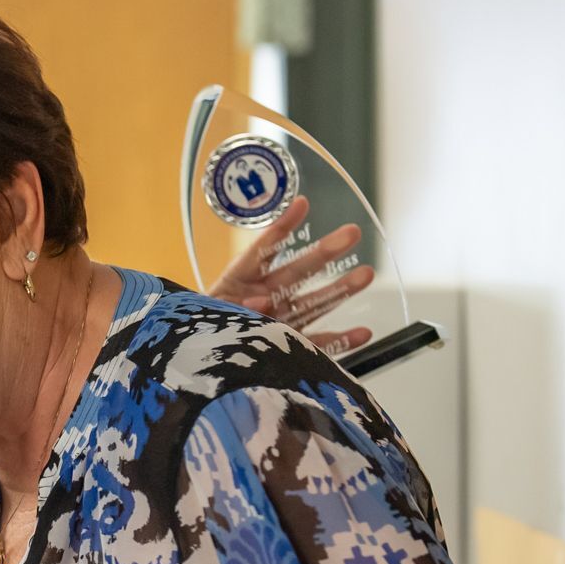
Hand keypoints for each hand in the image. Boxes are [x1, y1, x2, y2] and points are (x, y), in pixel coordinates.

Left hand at [206, 196, 375, 354]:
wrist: (197, 359)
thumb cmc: (199, 329)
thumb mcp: (205, 313)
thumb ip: (230, 306)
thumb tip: (257, 301)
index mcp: (239, 282)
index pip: (262, 251)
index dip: (281, 228)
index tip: (302, 204)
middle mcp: (264, 297)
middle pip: (297, 272)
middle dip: (324, 253)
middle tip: (353, 233)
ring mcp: (279, 321)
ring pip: (313, 303)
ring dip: (341, 289)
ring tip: (367, 273)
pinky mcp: (288, 347)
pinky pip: (317, 345)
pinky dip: (340, 341)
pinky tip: (363, 332)